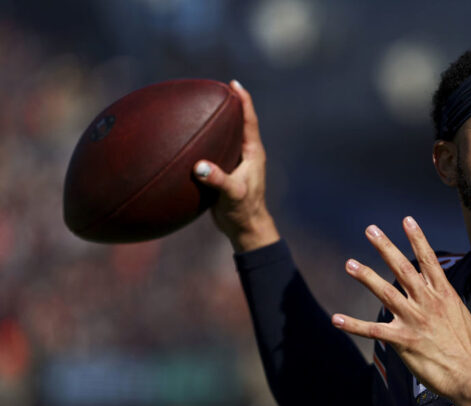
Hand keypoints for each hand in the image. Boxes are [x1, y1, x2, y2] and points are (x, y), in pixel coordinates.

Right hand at [193, 80, 278, 251]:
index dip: (244, 101)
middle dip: (229, 105)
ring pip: (227, 136)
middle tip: (216, 87)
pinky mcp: (226, 172)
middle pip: (239, 123)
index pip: (249, 121)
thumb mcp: (232, 194)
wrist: (245, 228)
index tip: (234, 84)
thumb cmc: (243, 211)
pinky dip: (206, 140)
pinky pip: (215, 150)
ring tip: (201, 106)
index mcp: (253, 154)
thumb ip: (217, 180)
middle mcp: (246, 154)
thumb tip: (199, 167)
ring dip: (217, 121)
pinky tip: (190, 137)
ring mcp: (236, 163)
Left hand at [331, 217, 470, 398]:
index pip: (428, 260)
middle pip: (403, 268)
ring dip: (366, 276)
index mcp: (443, 295)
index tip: (407, 220)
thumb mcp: (460, 317)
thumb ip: (445, 304)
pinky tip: (337, 319)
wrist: (469, 373)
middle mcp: (427, 302)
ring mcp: (414, 319)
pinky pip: (373, 330)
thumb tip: (438, 298)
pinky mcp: (403, 340)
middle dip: (385, 247)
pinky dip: (353, 325)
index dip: (417, 238)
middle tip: (370, 230)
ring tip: (350, 263)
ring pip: (386, 292)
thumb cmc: (467, 349)